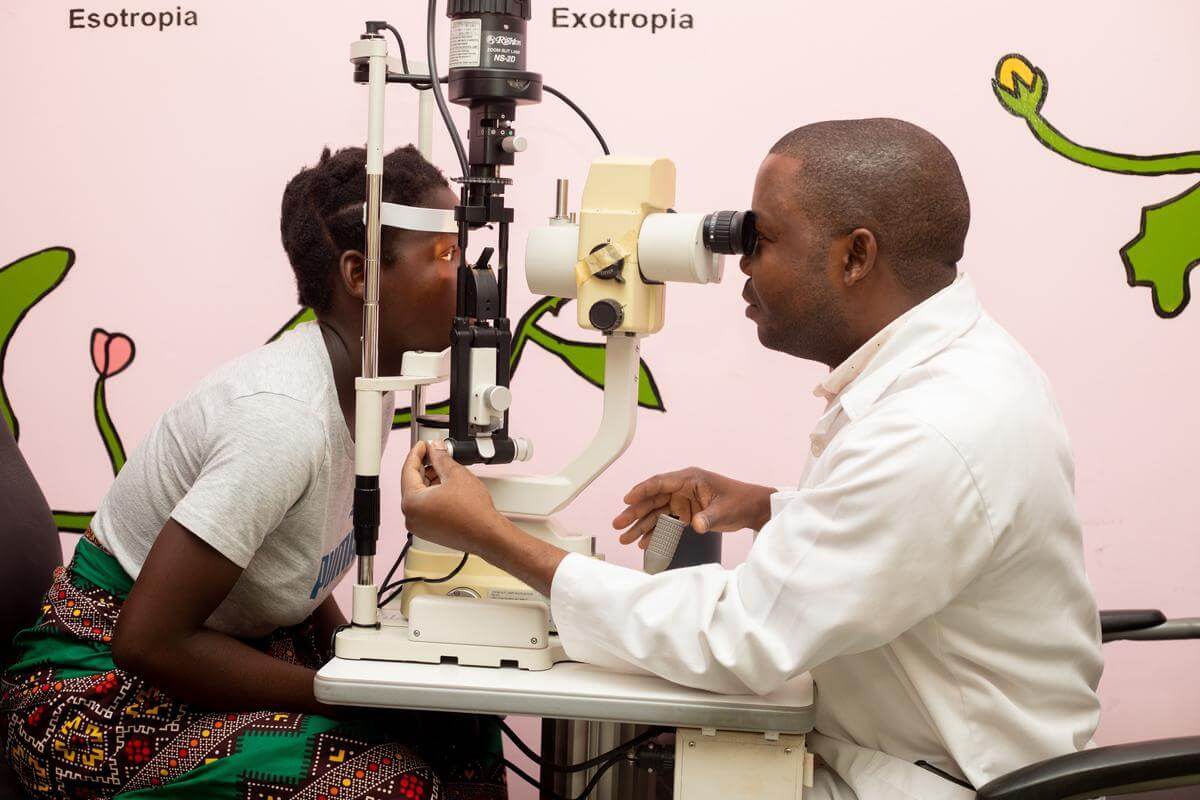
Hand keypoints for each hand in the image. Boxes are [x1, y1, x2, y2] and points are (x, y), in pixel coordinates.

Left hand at [400, 441, 501, 553]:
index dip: (416, 453)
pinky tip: (445, 486)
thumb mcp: (455, 474)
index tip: (423, 445)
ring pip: (419, 495)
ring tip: (444, 470)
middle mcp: (411, 517)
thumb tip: (435, 449)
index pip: (408, 470)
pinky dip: (433, 494)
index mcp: (412, 502)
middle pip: (412, 483)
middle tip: (435, 454)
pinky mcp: (429, 531)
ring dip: (429, 480)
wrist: (487, 534)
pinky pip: (425, 507)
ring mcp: (419, 526)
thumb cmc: (473, 512)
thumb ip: (441, 458)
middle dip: (424, 467)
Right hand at [612, 467, 773, 547]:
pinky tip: (643, 542)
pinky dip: (654, 532)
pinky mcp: (685, 513)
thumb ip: (708, 517)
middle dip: (634, 512)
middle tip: (618, 524)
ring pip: (655, 513)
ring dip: (640, 525)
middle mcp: (681, 488)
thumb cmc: (740, 501)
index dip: (642, 491)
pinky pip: (665, 522)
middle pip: (652, 500)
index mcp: (689, 479)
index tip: (627, 499)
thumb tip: (696, 525)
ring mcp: (682, 501)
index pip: (660, 483)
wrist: (751, 509)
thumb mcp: (724, 509)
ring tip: (624, 537)